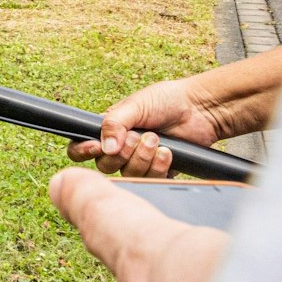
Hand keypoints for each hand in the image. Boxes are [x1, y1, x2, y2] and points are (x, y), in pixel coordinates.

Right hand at [67, 79, 221, 176]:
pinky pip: (150, 180)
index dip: (83, 152)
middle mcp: (120, 149)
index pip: (80, 149)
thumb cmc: (166, 100)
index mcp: (107, 131)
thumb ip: (114, 124)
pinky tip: (168, 152)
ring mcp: (139, 161)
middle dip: (123, 154)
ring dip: (143, 159)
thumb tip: (105, 148)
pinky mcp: (158, 171)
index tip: (97, 148)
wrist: (200, 109)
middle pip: (105, 166)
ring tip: (157, 140)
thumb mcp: (134, 105)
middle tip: (139, 137)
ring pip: (128, 175)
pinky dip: (159, 167)